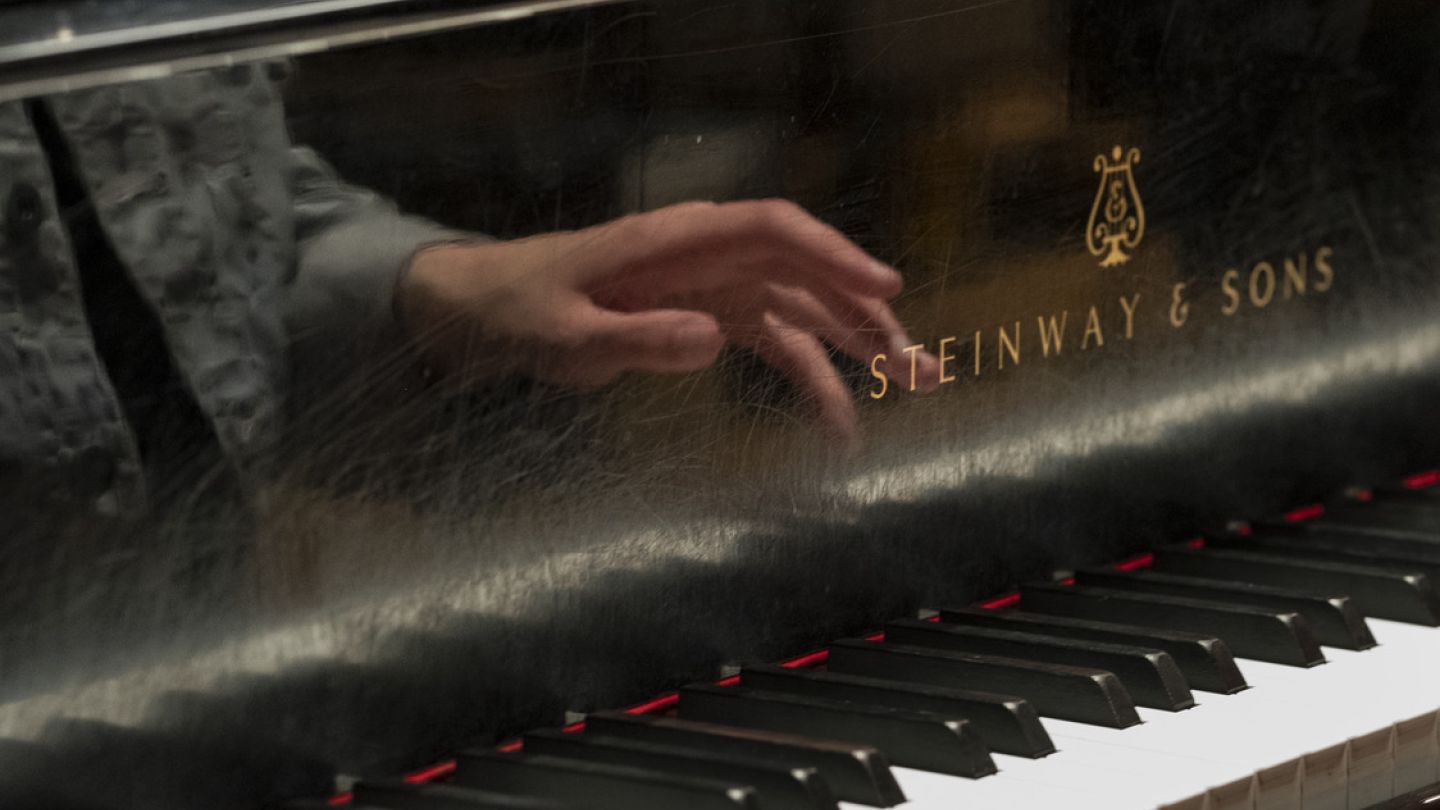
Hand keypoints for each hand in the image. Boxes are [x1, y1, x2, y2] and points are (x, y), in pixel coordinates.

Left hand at [397, 199, 938, 442]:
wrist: (489, 310)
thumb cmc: (520, 310)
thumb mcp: (564, 335)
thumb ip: (634, 340)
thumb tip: (715, 339)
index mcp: (678, 241)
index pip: (772, 230)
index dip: (833, 255)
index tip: (884, 289)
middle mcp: (709, 256)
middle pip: (806, 271)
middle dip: (866, 313)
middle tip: (916, 366)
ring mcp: (716, 287)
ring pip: (804, 308)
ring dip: (857, 344)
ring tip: (910, 385)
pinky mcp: (711, 318)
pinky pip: (776, 342)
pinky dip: (812, 376)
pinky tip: (840, 420)